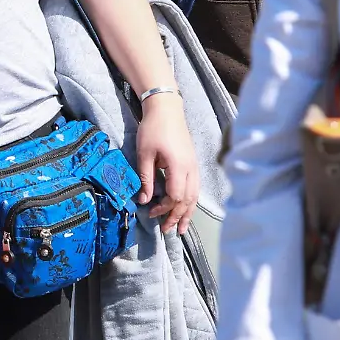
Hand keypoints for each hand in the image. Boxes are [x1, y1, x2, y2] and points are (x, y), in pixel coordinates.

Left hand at [135, 93, 198, 233]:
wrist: (167, 109)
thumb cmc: (153, 129)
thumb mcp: (144, 154)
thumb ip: (145, 178)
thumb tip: (143, 200)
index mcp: (178, 166)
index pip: (175, 196)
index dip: (164, 208)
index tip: (151, 213)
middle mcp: (191, 169)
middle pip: (187, 200)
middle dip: (177, 217)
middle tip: (167, 230)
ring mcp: (195, 166)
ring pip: (195, 196)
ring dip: (187, 213)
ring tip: (182, 229)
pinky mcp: (194, 163)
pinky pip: (195, 188)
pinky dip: (191, 202)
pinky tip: (186, 209)